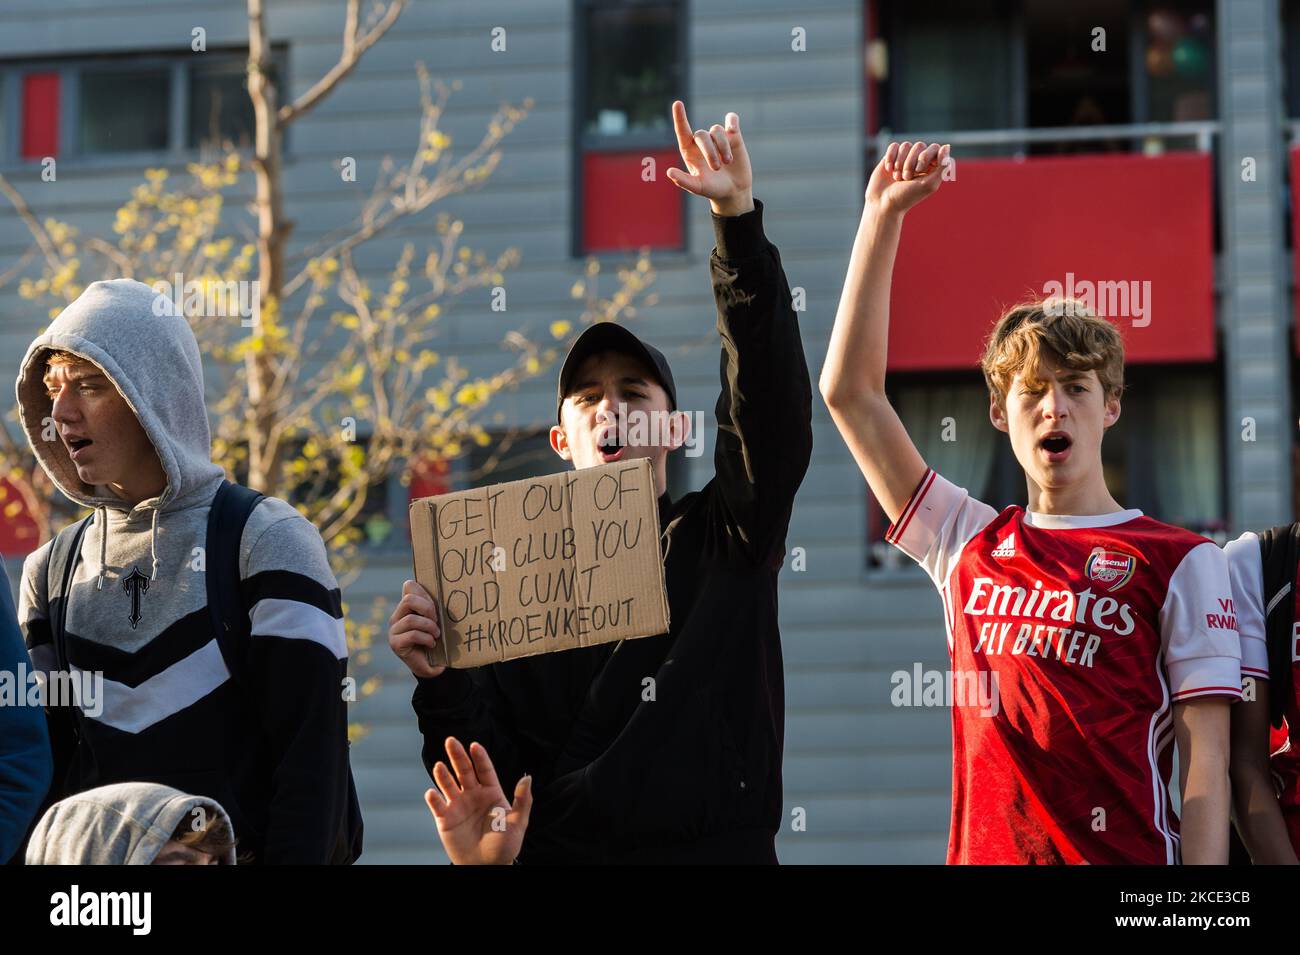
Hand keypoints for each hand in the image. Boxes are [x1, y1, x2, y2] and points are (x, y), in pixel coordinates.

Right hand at [388, 579, 444, 677]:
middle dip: (428, 609)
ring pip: (411, 619)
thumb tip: (446, 590)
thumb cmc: (437, 640)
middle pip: (409, 599)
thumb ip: (435, 607)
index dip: (424, 592)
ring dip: (429, 626)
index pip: (409, 586)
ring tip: (436, 635)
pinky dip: (426, 638)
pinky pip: (412, 635)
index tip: (435, 607)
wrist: (433, 665)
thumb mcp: (437, 620)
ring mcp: (394, 630)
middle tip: (436, 621)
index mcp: (407, 607)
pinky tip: (431, 644)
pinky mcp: (396, 643)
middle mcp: (397, 616)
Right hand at [425, 738, 532, 864]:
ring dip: (443, 775)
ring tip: (440, 765)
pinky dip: (433, 798)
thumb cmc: (505, 845)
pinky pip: (438, 806)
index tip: (475, 745)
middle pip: (463, 771)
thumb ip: (523, 800)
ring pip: (448, 784)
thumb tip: (527, 777)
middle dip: (457, 756)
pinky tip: (432, 792)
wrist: (487, 866)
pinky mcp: (445, 819)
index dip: (479, 758)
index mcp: (491, 793)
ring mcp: (458, 806)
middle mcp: (473, 795)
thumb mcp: (518, 822)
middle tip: (451, 740)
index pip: (484, 770)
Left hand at [665, 100, 753, 216]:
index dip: (680, 118)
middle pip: (702, 135)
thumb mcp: (698, 188)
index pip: (682, 131)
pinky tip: (733, 128)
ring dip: (723, 146)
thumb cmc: (712, 189)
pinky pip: (731, 121)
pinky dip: (732, 121)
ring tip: (727, 162)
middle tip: (717, 168)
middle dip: (710, 151)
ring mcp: (718, 138)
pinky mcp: (733, 136)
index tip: (677, 103)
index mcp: (689, 151)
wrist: (733, 191)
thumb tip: (669, 172)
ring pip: (717, 130)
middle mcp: (702, 142)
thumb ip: (684, 181)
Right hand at [866, 141, 950, 217]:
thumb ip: (943, 166)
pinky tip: (889, 170)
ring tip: (897, 178)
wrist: (882, 203)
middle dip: (911, 162)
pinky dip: (890, 158)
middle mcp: (919, 161)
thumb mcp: (929, 184)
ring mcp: (905, 158)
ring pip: (906, 145)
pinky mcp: (891, 156)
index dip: (925, 157)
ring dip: (900, 163)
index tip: (919, 170)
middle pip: (919, 146)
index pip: (935, 148)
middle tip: (906, 178)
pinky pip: (894, 146)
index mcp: (932, 167)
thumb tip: (946, 146)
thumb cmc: (906, 197)